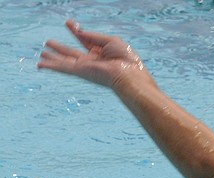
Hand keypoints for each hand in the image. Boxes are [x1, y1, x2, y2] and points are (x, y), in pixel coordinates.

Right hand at [38, 20, 153, 90]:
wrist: (128, 73)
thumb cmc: (126, 59)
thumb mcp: (111, 41)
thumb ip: (93, 36)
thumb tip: (79, 31)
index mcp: (102, 52)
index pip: (85, 40)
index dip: (76, 31)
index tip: (69, 23)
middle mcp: (92, 61)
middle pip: (72, 53)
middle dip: (60, 47)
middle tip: (48, 42)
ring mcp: (86, 67)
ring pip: (65, 61)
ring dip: (53, 57)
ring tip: (42, 53)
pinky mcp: (81, 72)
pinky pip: (62, 68)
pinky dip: (51, 66)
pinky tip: (41, 65)